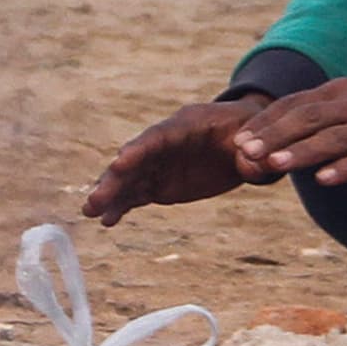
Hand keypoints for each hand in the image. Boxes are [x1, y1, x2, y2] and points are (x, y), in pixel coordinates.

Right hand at [84, 99, 272, 225]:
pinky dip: (122, 206)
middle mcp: (165, 144)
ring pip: (130, 179)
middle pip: (136, 160)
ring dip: (110, 194)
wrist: (245, 140)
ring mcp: (159, 164)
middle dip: (115, 178)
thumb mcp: (257, 137)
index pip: (158, 137)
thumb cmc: (252, 132)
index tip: (120, 162)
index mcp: (186, 125)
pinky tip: (107, 221)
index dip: (139, 149)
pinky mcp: (160, 184)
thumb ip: (250, 150)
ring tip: (89, 211)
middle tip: (94, 198)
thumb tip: (249, 158)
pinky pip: (137, 195)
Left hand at [234, 78, 346, 188]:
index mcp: (342, 91)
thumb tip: (283, 135)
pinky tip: (324, 180)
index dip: (266, 121)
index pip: (295, 103)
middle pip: (307, 118)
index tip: (239, 138)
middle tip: (245, 152)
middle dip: (273, 135)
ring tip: (274, 164)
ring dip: (301, 152)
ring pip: (332, 139)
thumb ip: (324, 116)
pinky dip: (345, 169)